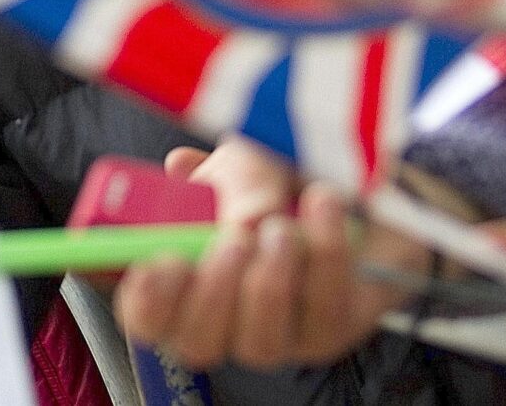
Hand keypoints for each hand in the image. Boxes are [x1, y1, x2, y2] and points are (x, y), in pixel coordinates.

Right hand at [116, 146, 418, 372]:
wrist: (362, 189)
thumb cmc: (283, 179)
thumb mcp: (244, 161)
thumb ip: (227, 179)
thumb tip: (221, 205)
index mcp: (181, 280)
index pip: (143, 314)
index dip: (143, 298)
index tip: (158, 260)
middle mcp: (222, 320)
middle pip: (196, 343)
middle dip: (212, 292)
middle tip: (233, 241)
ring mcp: (276, 335)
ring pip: (258, 341)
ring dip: (269, 278)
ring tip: (283, 226)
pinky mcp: (328, 333)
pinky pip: (320, 310)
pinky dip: (323, 253)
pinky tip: (322, 207)